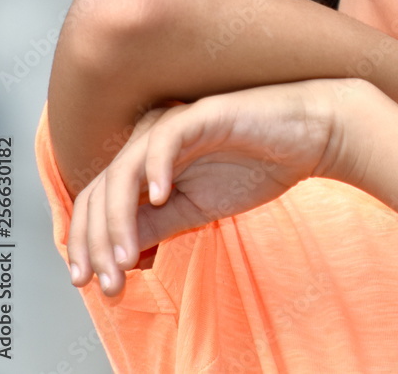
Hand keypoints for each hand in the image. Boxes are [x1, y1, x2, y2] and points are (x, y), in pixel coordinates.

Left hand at [65, 79, 361, 296]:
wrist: (311, 138)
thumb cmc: (259, 167)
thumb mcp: (198, 209)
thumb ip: (157, 225)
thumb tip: (117, 257)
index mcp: (146, 162)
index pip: (98, 202)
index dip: (86, 242)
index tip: (90, 282)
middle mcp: (149, 141)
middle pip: (100, 191)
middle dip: (97, 241)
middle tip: (108, 282)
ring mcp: (172, 126)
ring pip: (123, 172)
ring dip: (118, 221)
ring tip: (126, 259)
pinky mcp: (201, 115)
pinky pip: (165, 141)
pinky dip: (155, 170)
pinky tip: (160, 199)